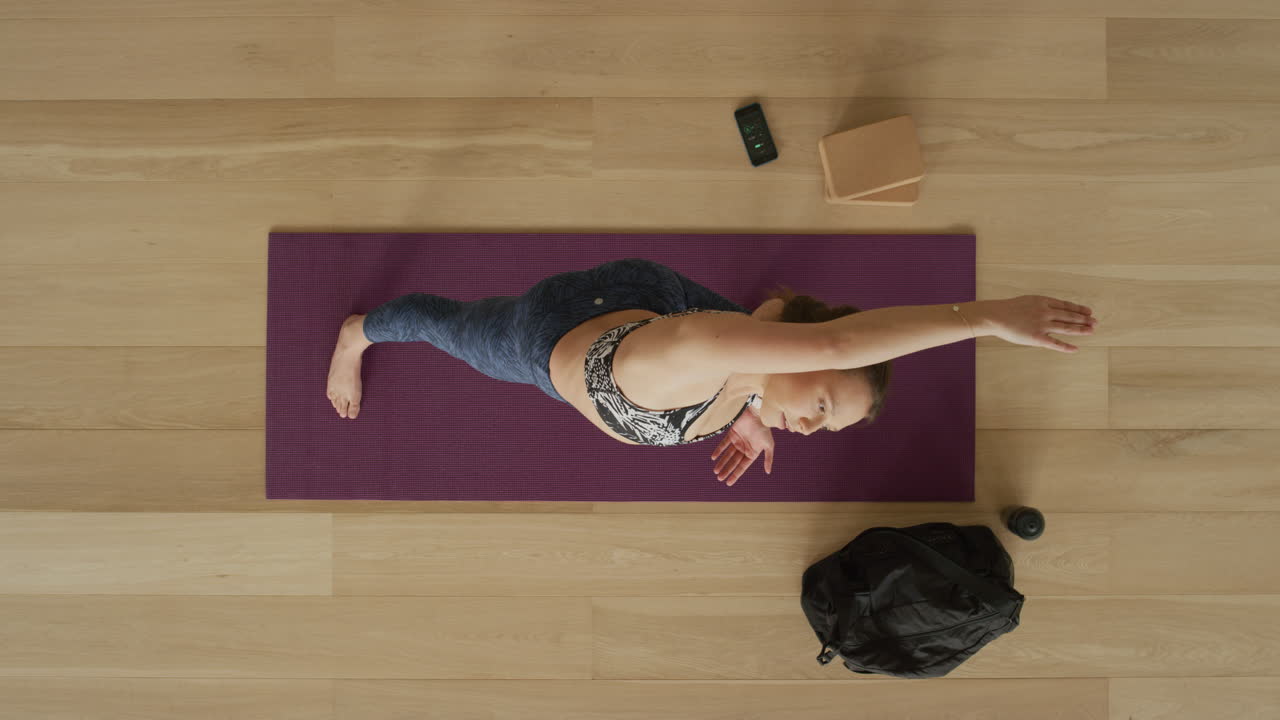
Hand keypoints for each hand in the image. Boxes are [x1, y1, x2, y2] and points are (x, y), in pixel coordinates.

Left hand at [710, 407, 774, 486]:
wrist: (757, 414)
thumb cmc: (764, 430)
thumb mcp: (769, 446)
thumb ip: (768, 459)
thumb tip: (768, 472)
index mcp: (752, 453)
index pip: (742, 467)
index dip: (735, 475)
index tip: (728, 483)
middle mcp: (744, 448)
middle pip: (733, 462)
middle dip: (726, 470)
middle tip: (719, 479)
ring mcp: (737, 441)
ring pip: (727, 455)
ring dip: (721, 463)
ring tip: (715, 471)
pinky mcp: (731, 434)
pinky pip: (723, 444)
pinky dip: (718, 450)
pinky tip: (713, 457)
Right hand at [980, 296, 1098, 352]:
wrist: (995, 316)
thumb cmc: (1007, 309)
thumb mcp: (1027, 301)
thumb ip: (1039, 305)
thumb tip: (1050, 309)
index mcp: (1043, 302)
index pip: (1066, 306)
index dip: (1079, 309)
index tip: (1089, 311)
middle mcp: (1045, 312)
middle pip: (1069, 316)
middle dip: (1084, 319)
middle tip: (1095, 322)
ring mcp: (1042, 325)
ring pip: (1066, 327)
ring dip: (1080, 329)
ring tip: (1091, 331)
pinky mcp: (1037, 338)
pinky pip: (1054, 343)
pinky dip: (1066, 346)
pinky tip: (1075, 349)